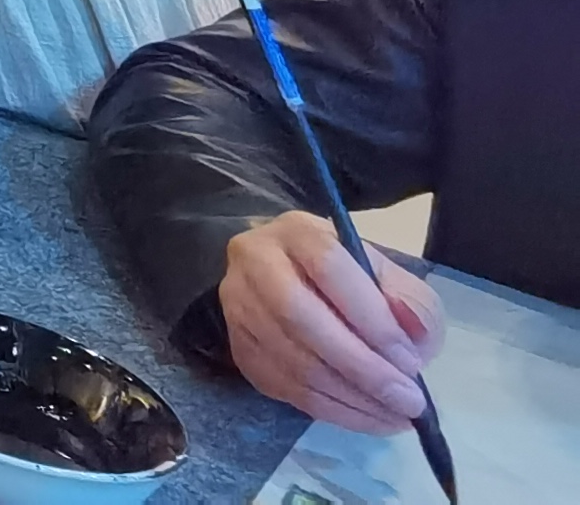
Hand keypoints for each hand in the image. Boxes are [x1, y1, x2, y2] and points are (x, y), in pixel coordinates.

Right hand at [218, 209, 445, 432]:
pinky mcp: (238, 347)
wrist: (296, 286)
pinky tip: (367, 417)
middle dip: (362, 368)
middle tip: (408, 401)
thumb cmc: (352, 281)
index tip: (412, 361)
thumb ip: (411, 301)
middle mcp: (255, 261)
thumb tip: (412, 332)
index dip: (372, 318)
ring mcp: (238, 306)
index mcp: (297, 233)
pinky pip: (283, 388)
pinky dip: (331, 411)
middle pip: (301, 317)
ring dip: (351, 398)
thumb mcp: (392, 277)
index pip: (329, 267)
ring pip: (292, 360)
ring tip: (396, 416)